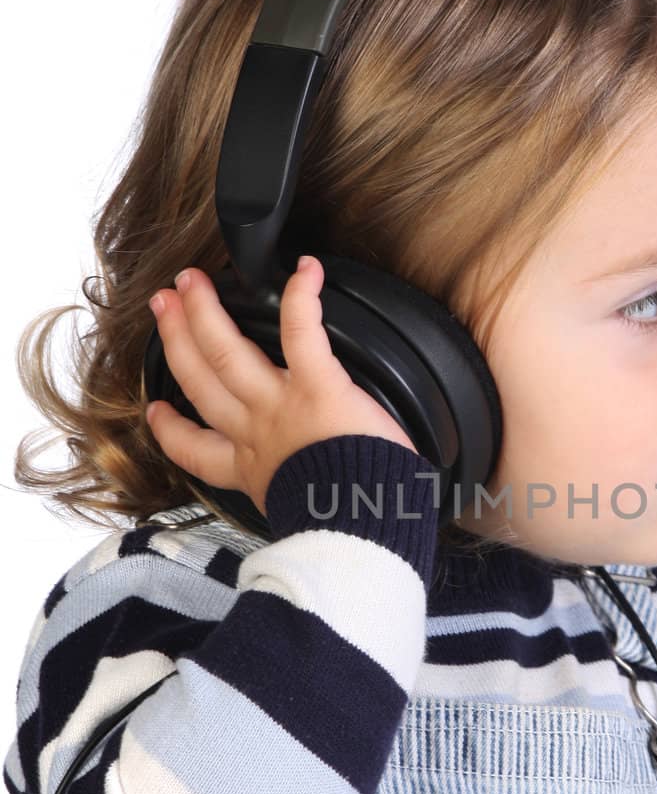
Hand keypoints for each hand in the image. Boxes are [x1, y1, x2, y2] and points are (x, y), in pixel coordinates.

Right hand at [145, 256, 417, 518]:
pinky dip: (301, 298)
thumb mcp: (302, 516)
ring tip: (190, 281)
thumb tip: (314, 502)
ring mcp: (281, 406)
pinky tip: (303, 269)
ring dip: (205, 313)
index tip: (158, 412)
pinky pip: (302, 332)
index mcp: (253, 470)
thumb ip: (295, 495)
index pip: (197, 451)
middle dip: (177, 340)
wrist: (361, 524)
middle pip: (202, 381)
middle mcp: (257, 434)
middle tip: (162, 307)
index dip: (171, 430)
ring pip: (227, 353)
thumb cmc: (347, 524)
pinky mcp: (319, 385)